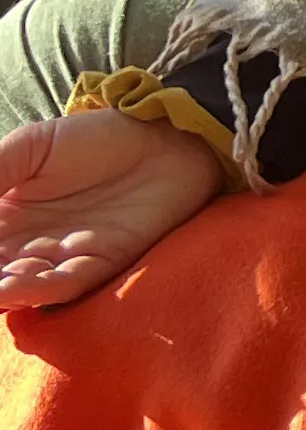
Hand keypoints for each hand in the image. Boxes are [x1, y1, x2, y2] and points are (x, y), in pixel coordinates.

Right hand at [0, 111, 225, 311]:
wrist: (165, 137)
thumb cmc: (95, 138)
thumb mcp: (30, 147)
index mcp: (1, 218)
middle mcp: (23, 247)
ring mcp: (57, 260)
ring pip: (15, 288)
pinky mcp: (97, 266)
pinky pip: (60, 287)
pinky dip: (34, 291)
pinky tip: (12, 288)